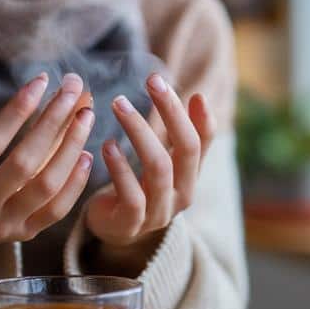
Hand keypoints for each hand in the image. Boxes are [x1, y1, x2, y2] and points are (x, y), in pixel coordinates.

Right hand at [0, 72, 94, 268]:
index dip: (16, 111)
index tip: (40, 80)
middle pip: (23, 164)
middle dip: (51, 123)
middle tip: (71, 91)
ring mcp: (6, 225)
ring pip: (47, 187)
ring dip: (70, 148)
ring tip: (85, 116)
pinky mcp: (27, 232)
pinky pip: (58, 209)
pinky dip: (76, 181)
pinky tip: (86, 152)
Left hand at [84, 74, 214, 271]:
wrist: (111, 229)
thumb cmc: (136, 184)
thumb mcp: (159, 157)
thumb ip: (172, 132)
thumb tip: (195, 95)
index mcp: (189, 176)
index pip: (203, 142)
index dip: (202, 117)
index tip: (192, 90)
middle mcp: (181, 195)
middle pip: (186, 150)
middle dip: (171, 112)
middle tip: (153, 80)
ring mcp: (158, 212)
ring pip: (158, 168)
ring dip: (139, 131)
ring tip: (119, 104)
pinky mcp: (131, 223)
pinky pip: (131, 194)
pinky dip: (119, 167)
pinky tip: (106, 145)